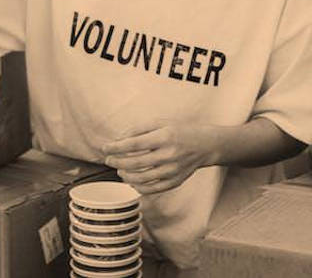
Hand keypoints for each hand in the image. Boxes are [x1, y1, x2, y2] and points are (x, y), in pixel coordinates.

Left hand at [101, 121, 220, 194]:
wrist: (206, 145)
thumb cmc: (181, 131)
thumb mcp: (161, 122)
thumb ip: (139, 129)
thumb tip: (119, 139)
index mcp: (164, 137)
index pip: (133, 144)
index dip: (116, 147)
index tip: (105, 148)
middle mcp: (169, 155)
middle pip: (135, 163)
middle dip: (117, 162)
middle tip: (109, 160)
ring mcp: (172, 170)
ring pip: (141, 178)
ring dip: (125, 175)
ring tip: (119, 170)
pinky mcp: (175, 181)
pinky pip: (152, 189)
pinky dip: (138, 187)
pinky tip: (132, 181)